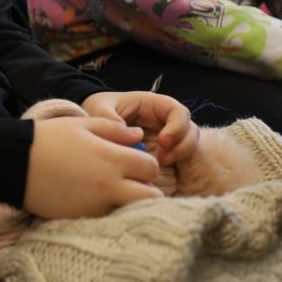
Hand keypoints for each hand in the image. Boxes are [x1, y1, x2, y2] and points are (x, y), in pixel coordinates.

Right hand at [23, 116, 161, 218]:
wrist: (15, 163)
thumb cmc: (48, 138)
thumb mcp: (82, 125)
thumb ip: (114, 129)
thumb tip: (138, 135)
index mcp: (111, 158)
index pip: (151, 167)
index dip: (147, 164)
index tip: (135, 162)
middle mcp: (109, 185)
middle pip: (151, 196)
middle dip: (148, 189)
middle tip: (133, 181)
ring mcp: (97, 206)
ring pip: (133, 211)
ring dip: (132, 203)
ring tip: (117, 192)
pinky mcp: (84, 219)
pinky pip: (110, 219)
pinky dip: (111, 211)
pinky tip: (97, 199)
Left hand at [82, 91, 198, 165]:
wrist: (91, 128)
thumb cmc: (99, 111)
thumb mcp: (99, 107)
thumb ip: (107, 115)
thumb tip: (127, 133)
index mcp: (155, 106)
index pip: (179, 112)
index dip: (177, 126)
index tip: (163, 141)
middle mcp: (166, 122)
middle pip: (190, 132)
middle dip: (182, 146)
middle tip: (162, 159)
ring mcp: (168, 140)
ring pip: (189, 148)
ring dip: (180, 157)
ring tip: (159, 165)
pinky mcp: (165, 156)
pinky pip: (179, 163)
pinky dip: (173, 169)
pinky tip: (155, 175)